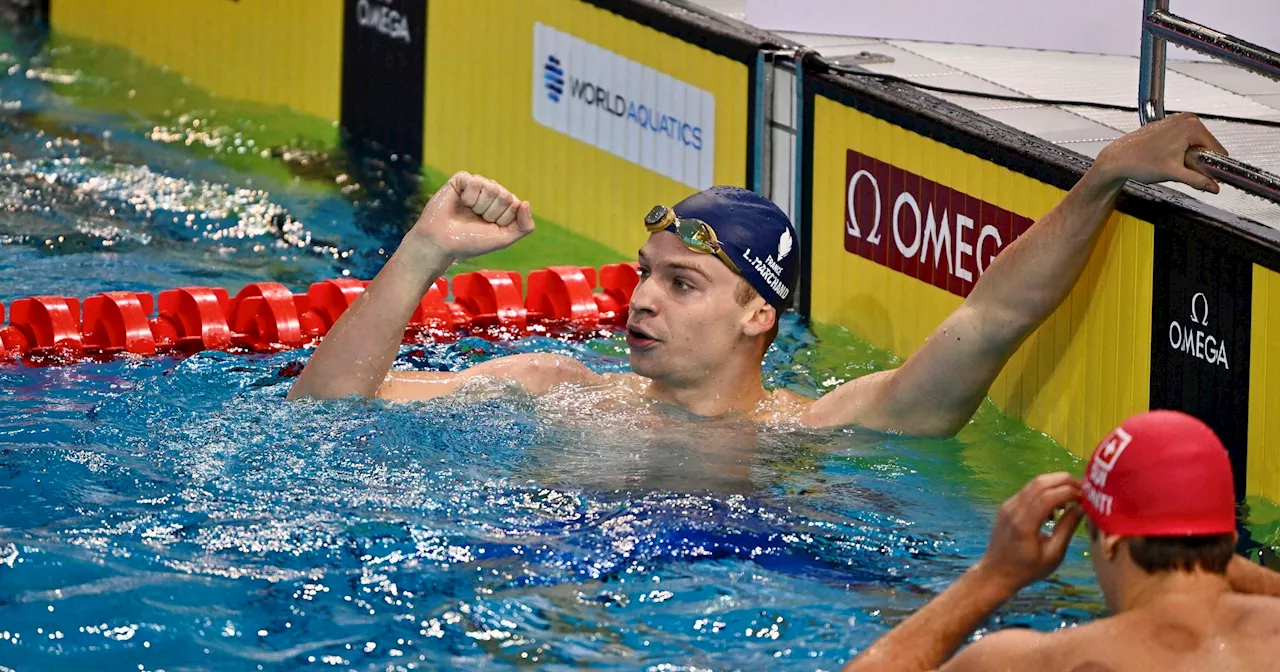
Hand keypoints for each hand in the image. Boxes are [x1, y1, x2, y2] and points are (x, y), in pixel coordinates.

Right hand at [407, 171, 535, 260]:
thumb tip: (526, 203)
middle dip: (490, 213)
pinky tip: (460, 202)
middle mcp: (492, 194)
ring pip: (492, 188)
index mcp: (504, 207)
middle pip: (505, 196)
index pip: (516, 206)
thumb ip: (523, 226)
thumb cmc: (470, 241)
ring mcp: (478, 185)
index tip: (488, 227)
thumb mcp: (503, 239)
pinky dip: (469, 196)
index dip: (502, 220)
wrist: (441, 242)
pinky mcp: (462, 179)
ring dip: (479, 206)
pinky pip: (476, 181)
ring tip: (468, 212)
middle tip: (476, 220)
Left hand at [975, 472, 1084, 593]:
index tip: (1087, 497)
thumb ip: (1066, 529)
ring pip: (1033, 484)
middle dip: (1064, 481)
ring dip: (1055, 485)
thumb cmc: (1027, 570)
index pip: (1048, 496)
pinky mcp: (1006, 506)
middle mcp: (1013, 509)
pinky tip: (1054, 508)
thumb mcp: (1053, 554)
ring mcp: (1007, 505)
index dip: (1070, 491)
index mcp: (1024, 524)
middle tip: (1083, 490)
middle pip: (1040, 482)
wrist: (995, 573)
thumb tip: (1081, 507)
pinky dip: (1044, 492)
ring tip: (1071, 499)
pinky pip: (1027, 491)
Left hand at [1093, 113, 1228, 192]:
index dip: (1213, 166)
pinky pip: (1186, 140)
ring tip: (1172, 163)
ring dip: (1190, 157)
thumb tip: (1214, 186)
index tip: (1208, 177)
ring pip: (1196, 144)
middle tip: (1181, 169)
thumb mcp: (1173, 173)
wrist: (1118, 159)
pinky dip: (1181, 151)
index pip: (1217, 149)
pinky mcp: (1170, 125)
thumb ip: (1198, 180)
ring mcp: (1178, 120)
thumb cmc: (1138, 161)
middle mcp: (1187, 119)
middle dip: (1199, 161)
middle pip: (1207, 146)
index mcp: (1192, 127)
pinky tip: (1167, 157)